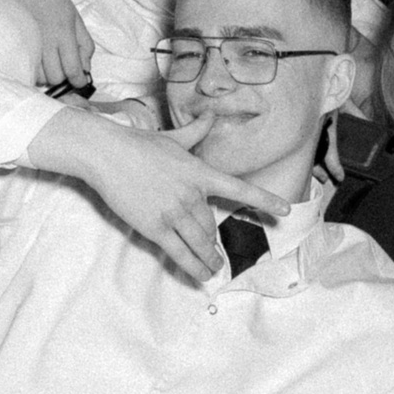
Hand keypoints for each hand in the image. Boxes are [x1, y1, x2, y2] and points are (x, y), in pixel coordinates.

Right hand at [29, 0, 96, 93]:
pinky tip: (37, 60)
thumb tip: (86, 68)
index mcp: (64, 31)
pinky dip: (33, 70)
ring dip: (47, 75)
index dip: (78, 81)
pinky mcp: (16, 44)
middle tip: (63, 68)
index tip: (79, 81)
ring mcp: (29, 43)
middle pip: (56, 78)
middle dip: (63, 78)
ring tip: (49, 62)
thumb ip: (84, 44)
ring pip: (40, 77)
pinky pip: (25, 69)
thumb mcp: (75, 16)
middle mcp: (46, 40)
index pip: (72, 69)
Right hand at [43, 107, 279, 284]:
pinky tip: (202, 277)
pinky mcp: (155, 228)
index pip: (240, 189)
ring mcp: (174, 213)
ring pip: (200, 242)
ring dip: (209, 258)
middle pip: (211, 225)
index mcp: (200, 173)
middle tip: (214, 251)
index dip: (265, 201)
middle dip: (211, 238)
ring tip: (214, 268)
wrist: (107, 154)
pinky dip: (193, 267)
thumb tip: (210, 116)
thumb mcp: (173, 137)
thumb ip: (196, 131)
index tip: (286, 211)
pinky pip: (180, 253)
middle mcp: (192, 195)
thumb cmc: (138, 144)